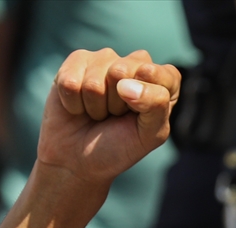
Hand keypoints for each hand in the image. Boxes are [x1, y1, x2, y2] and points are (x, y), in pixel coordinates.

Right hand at [37, 49, 180, 186]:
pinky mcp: (76, 61)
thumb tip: (125, 83)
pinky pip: (70, 81)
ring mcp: (104, 60)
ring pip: (95, 82)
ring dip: (94, 107)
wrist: (78, 159)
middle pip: (123, 72)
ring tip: (96, 114)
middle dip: (116, 104)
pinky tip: (78, 107)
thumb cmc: (118, 147)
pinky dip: (73, 103)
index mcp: (161, 82)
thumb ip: (155, 105)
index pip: (165, 74)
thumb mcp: (149, 135)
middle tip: (114, 116)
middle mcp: (134, 64)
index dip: (148, 97)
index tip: (138, 115)